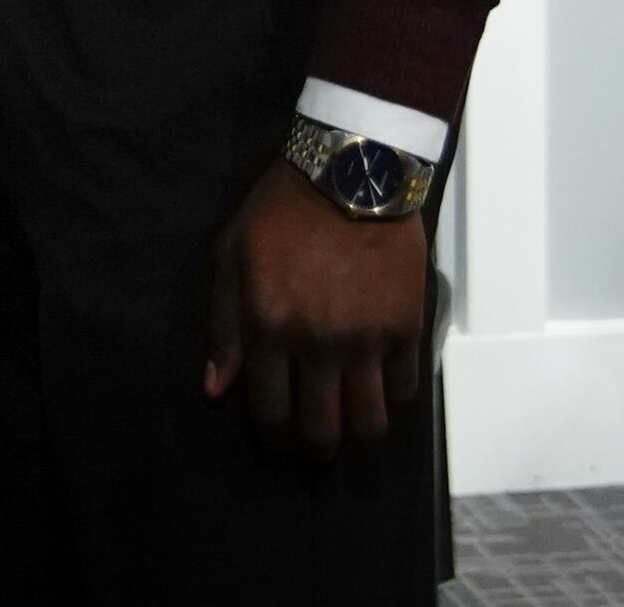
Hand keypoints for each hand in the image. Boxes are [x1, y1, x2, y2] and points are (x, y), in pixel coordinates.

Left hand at [203, 160, 431, 454]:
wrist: (351, 173)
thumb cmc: (280, 211)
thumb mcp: (231, 256)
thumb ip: (222, 326)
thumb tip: (215, 389)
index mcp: (270, 326)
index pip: (269, 410)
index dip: (269, 437)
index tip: (271, 441)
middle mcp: (320, 343)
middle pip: (322, 430)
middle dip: (311, 451)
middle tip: (308, 448)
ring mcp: (368, 340)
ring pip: (369, 422)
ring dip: (355, 436)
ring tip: (345, 428)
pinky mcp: (408, 328)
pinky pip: (405, 390)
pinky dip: (391, 401)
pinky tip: (376, 391)